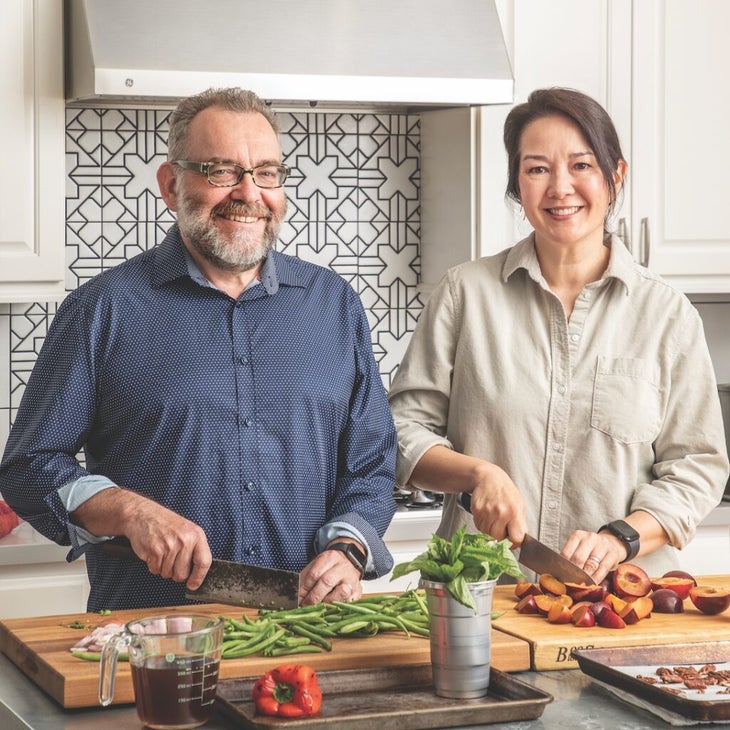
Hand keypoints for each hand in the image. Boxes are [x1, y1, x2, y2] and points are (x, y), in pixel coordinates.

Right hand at [72, 487, 211, 590]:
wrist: (143, 514)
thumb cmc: (166, 524)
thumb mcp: (187, 531)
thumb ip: (194, 549)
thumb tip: (198, 574)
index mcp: (197, 535)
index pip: (204, 562)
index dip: (199, 578)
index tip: (193, 585)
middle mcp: (185, 540)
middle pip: (182, 574)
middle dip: (176, 573)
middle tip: (171, 561)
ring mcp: (170, 546)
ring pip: (168, 574)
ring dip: (163, 568)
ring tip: (162, 552)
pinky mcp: (155, 551)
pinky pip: (155, 570)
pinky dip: (153, 565)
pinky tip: (153, 552)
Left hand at [298, 550, 362, 604]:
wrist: (349, 561)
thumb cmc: (329, 567)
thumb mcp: (316, 566)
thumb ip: (306, 578)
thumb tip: (296, 595)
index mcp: (330, 558)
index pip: (314, 574)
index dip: (304, 588)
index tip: (297, 599)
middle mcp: (343, 567)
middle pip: (326, 582)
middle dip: (313, 597)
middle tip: (305, 606)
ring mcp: (352, 580)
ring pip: (341, 593)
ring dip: (327, 603)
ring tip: (318, 608)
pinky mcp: (359, 592)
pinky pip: (349, 602)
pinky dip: (339, 608)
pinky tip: (330, 610)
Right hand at [467, 462, 527, 545]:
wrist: (489, 478)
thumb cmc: (506, 492)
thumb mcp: (519, 505)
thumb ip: (520, 524)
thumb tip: (520, 542)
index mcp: (515, 512)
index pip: (516, 539)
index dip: (514, 543)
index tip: (512, 541)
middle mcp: (502, 512)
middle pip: (498, 538)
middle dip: (500, 536)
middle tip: (501, 527)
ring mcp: (488, 511)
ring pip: (487, 534)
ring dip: (490, 530)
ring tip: (493, 519)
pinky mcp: (477, 510)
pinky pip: (478, 526)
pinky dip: (482, 524)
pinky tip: (486, 515)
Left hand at [561, 529, 626, 582]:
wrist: (611, 543)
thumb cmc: (590, 549)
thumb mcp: (579, 548)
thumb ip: (571, 557)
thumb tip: (561, 573)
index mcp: (578, 535)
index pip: (567, 552)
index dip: (564, 567)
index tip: (562, 577)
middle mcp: (590, 538)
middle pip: (578, 558)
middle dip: (574, 573)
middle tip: (571, 583)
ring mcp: (602, 545)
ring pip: (591, 565)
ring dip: (585, 577)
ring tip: (581, 586)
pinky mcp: (613, 554)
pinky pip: (603, 569)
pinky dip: (597, 578)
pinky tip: (593, 584)